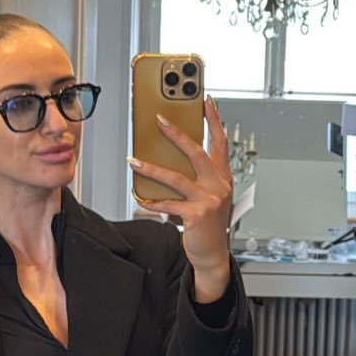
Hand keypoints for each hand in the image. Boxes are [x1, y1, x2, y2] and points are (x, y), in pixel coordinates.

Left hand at [128, 96, 232, 301]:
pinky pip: (169, 204)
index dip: (214, 120)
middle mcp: (219, 186)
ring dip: (152, 168)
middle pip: (197, 152)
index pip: (220, 142)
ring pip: (177, 178)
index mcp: (222, 177)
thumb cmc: (208, 224)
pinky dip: (152, 201)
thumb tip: (167, 158)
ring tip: (133, 161)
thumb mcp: (207, 196)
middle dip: (177, 134)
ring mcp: (209, 201)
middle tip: (159, 120)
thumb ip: (195, 177)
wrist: (212, 254)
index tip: (206, 100)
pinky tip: (139, 197)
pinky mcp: (196, 216)